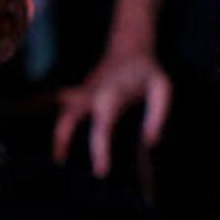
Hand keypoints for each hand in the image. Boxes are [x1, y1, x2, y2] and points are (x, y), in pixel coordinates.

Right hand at [52, 49, 171, 178]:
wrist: (130, 48)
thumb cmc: (147, 71)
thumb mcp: (161, 89)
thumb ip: (157, 115)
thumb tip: (150, 143)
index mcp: (110, 98)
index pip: (102, 128)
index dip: (100, 151)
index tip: (101, 172)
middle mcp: (90, 96)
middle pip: (68, 120)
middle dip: (62, 141)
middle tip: (62, 164)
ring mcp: (82, 94)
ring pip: (62, 115)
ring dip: (57, 135)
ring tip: (59, 158)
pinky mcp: (79, 94)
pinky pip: (64, 110)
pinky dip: (58, 124)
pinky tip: (60, 140)